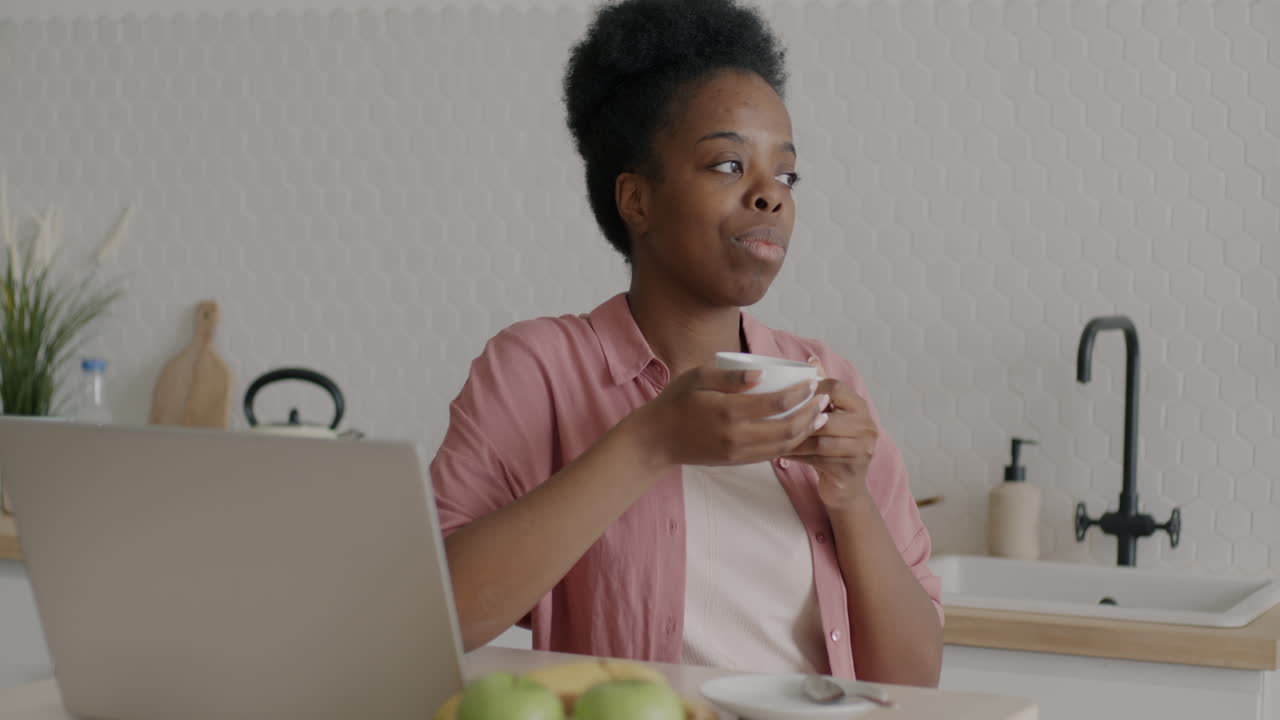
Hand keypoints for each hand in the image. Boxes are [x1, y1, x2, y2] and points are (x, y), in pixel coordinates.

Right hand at [633, 367, 827, 468]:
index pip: (776, 404)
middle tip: (823, 400)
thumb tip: (762, 373)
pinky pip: (771, 454)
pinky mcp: (737, 462)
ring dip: (806, 431)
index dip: (800, 394)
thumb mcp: (696, 377)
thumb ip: (729, 376)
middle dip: (811, 414)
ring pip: (784, 446)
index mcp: (728, 412)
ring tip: (819, 416)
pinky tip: (799, 430)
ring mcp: (737, 452)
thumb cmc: (675, 402)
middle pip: (787, 429)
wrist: (657, 440)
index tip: (812, 382)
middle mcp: (736, 436)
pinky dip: (790, 443)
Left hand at [785, 360, 877, 508]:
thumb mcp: (831, 415)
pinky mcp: (851, 470)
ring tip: (772, 436)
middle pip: (827, 416)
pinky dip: (797, 455)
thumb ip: (823, 389)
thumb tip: (811, 360)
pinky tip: (780, 453)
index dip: (811, 389)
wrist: (846, 488)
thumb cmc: (834, 447)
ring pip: (820, 440)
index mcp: (861, 407)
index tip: (789, 394)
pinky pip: (817, 459)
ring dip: (794, 438)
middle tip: (773, 417)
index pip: (836, 387)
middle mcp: (867, 426)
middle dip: (799, 418)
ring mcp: (863, 450)